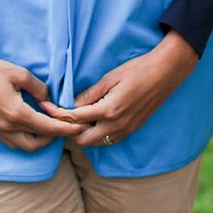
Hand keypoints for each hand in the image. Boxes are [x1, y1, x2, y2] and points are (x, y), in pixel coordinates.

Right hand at [0, 33, 83, 151]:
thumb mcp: (20, 74)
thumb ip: (39, 89)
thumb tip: (49, 100)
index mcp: (16, 113)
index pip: (48, 128)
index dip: (66, 129)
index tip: (80, 128)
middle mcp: (6, 126)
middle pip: (36, 144)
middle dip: (53, 138)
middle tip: (64, 126)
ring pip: (23, 145)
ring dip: (38, 140)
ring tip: (48, 126)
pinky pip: (11, 141)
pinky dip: (24, 138)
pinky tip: (30, 125)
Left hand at [42, 32, 199, 148]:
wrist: (166, 73)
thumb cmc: (137, 70)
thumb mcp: (109, 78)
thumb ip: (90, 94)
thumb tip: (72, 105)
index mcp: (108, 110)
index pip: (75, 118)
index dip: (58, 114)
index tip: (47, 108)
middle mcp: (116, 125)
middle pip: (83, 140)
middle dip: (70, 130)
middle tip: (64, 115)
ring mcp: (126, 130)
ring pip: (97, 143)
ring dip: (86, 134)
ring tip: (80, 117)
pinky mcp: (133, 129)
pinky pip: (110, 140)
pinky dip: (100, 134)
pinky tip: (97, 120)